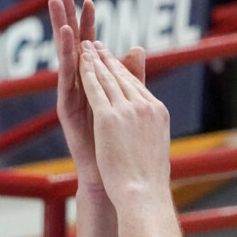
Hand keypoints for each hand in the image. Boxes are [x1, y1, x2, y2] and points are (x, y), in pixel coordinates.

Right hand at [49, 0, 145, 193]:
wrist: (112, 176)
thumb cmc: (120, 143)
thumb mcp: (128, 101)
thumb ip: (131, 74)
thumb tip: (138, 47)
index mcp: (94, 82)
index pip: (91, 47)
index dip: (90, 25)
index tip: (90, 0)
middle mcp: (79, 86)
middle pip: (73, 46)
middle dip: (68, 18)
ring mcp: (71, 95)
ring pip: (65, 57)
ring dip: (62, 30)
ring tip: (57, 5)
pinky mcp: (66, 107)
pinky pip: (66, 77)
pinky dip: (67, 56)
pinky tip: (68, 37)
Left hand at [78, 40, 169, 207]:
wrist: (143, 193)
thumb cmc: (148, 178)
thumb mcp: (153, 145)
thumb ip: (149, 124)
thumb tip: (152, 119)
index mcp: (158, 111)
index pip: (137, 85)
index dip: (123, 70)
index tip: (113, 59)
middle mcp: (145, 106)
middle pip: (122, 77)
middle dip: (108, 58)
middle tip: (96, 44)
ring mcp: (127, 110)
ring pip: (107, 78)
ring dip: (95, 59)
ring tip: (85, 45)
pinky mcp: (108, 118)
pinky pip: (94, 88)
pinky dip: (86, 72)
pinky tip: (78, 60)